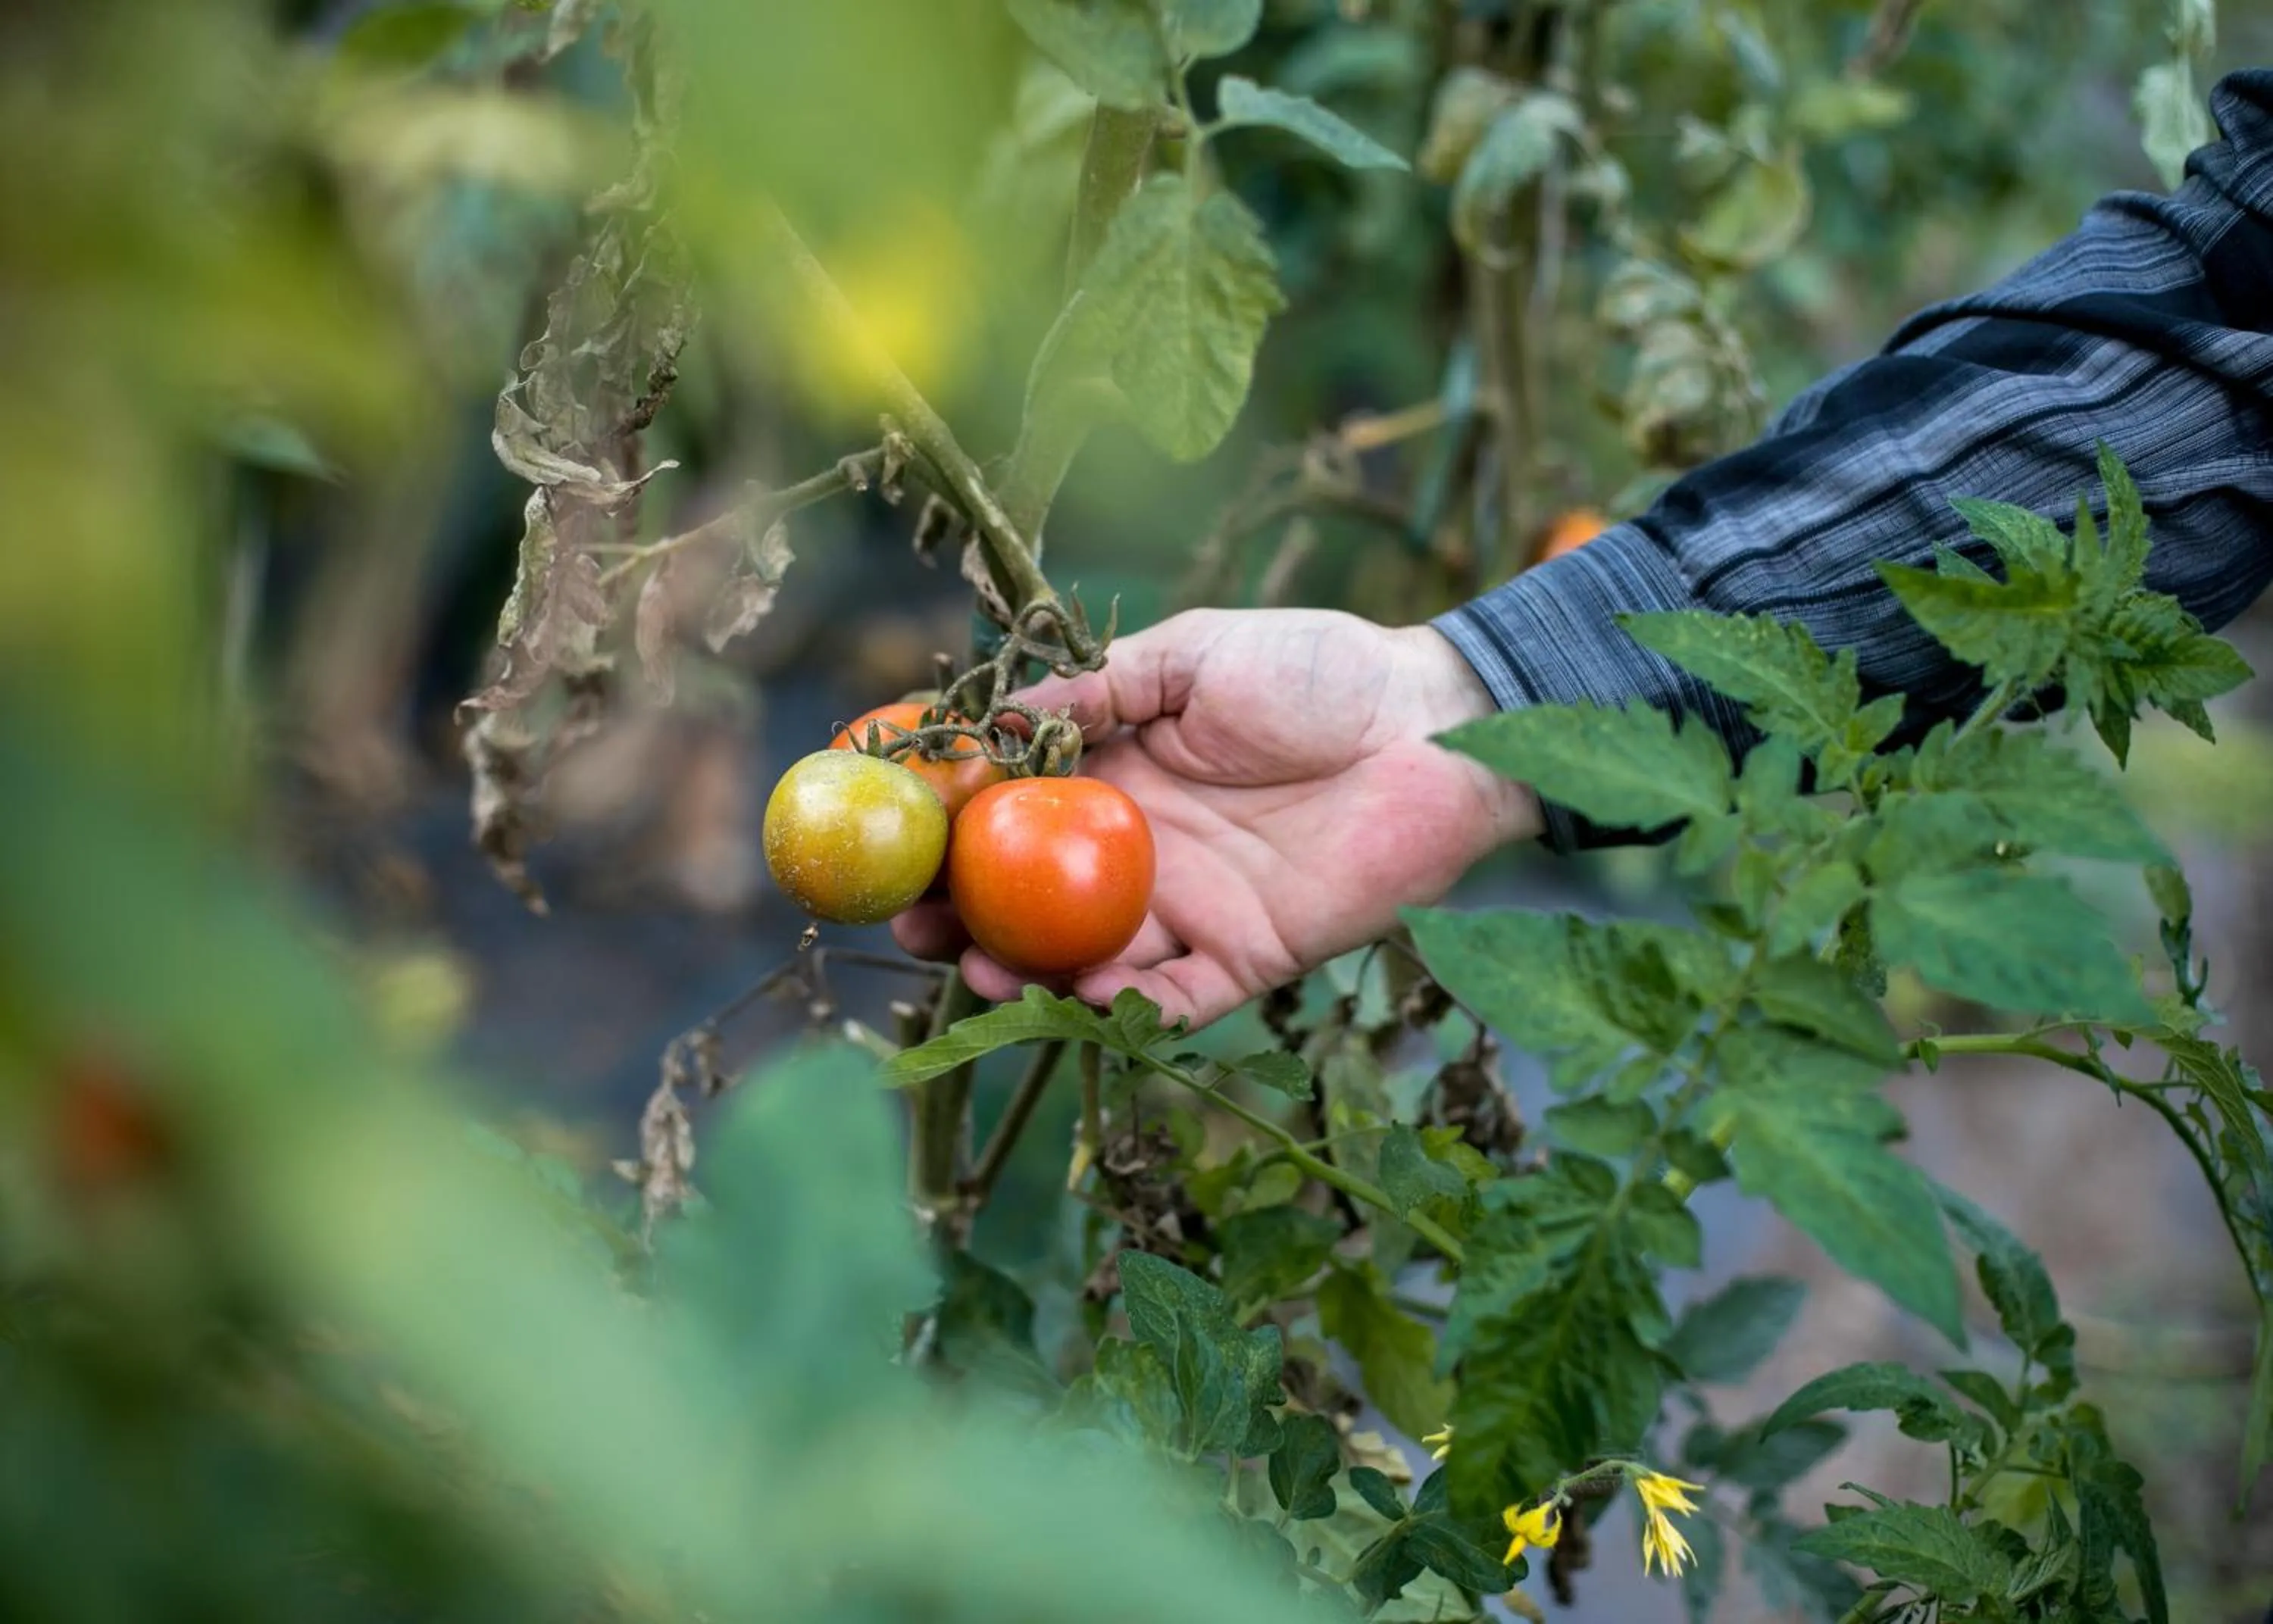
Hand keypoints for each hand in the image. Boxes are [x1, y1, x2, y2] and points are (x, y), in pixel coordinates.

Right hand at [891, 609, 1541, 1028]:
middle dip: (965, 919)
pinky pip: (1177, 999)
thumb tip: (996, 720)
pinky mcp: (1247, 955)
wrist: (1435, 723)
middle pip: (1029, 904)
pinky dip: (1130, 1009)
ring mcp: (1189, 909)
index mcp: (1114, 775)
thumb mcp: (1191, 654)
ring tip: (980, 967)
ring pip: (1087, 962)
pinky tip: (1087, 994)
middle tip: (917, 925)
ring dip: (1028, 975)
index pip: (1008, 814)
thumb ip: (1098, 690)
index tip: (890, 838)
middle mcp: (1138, 852)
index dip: (947, 830)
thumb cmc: (1317, 670)